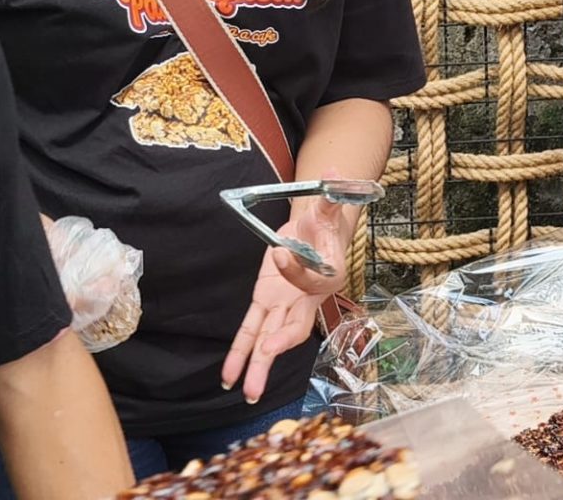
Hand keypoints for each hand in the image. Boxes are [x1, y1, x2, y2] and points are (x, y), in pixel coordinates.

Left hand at [221, 196, 351, 402]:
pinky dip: (240, 354)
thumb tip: (334, 171)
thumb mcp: (329, 206)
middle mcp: (307, 299)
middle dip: (280, 344)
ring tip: (248, 392)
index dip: (294, 268)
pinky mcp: (266, 303)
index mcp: (327, 276)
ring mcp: (285, 305)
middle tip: (268, 354)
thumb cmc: (326, 221)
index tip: (279, 251)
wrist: (319, 232)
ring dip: (259, 366)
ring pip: (270, 339)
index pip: (309, 278)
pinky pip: (251, 332)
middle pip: (294, 326)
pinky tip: (228, 378)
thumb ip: (332, 194)